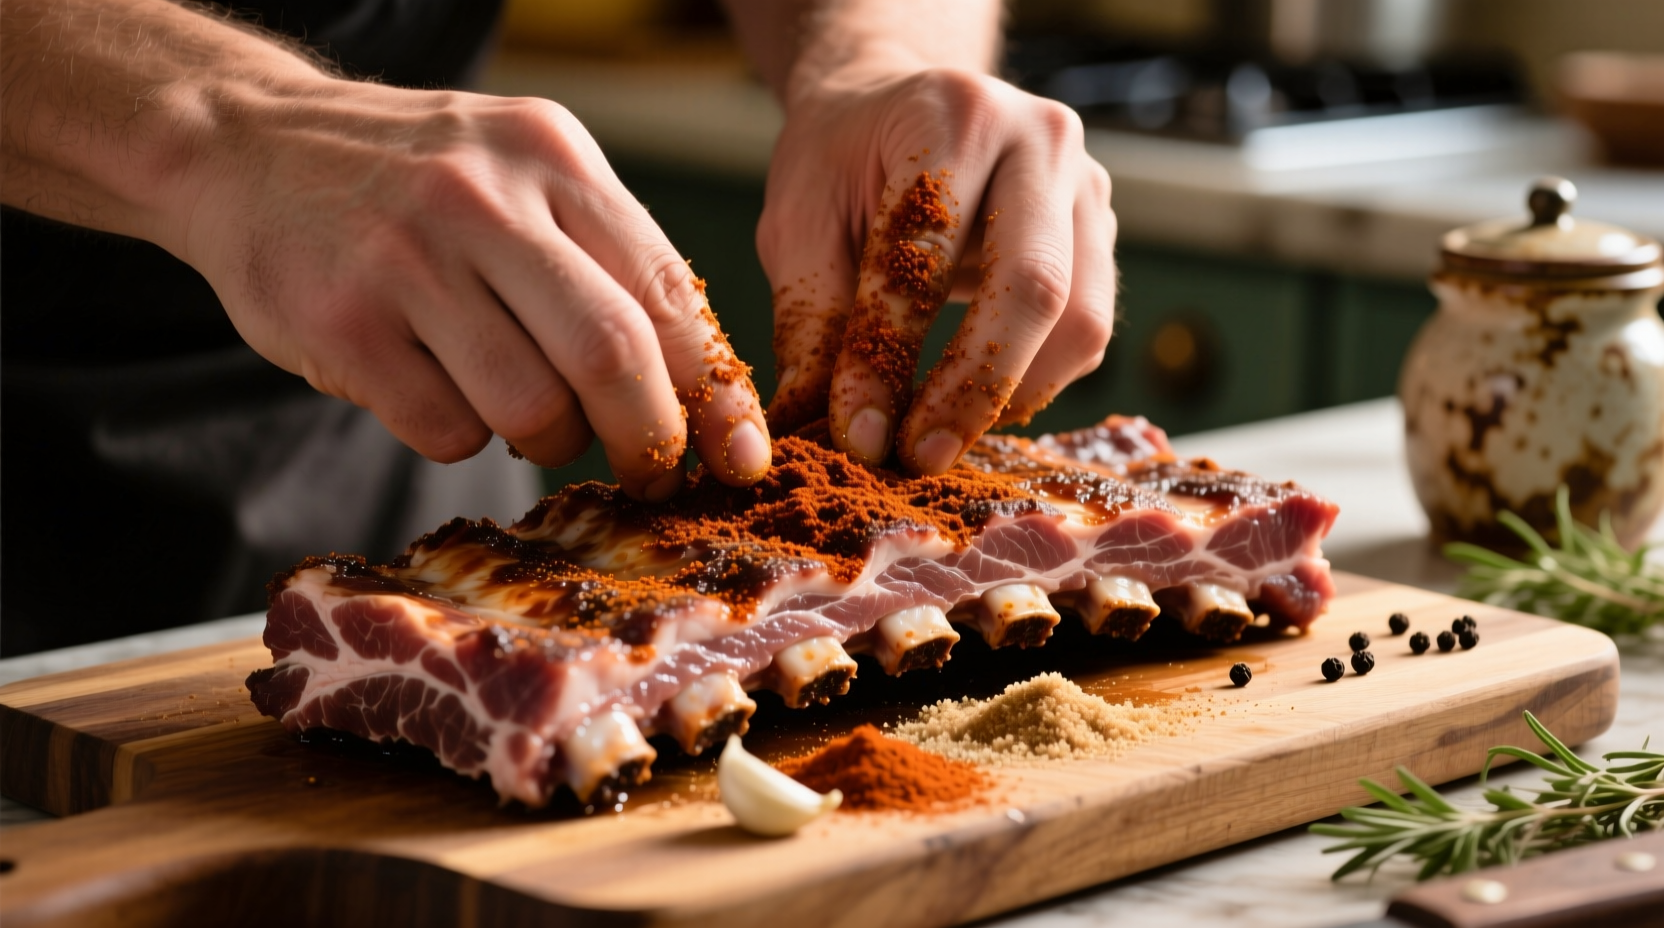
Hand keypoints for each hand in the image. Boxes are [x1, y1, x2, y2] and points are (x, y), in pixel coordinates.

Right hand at [0, 0, 769, 500]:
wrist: (246, 147)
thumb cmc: (416, 182)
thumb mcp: (524, 175)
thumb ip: (610, 258)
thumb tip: (705, 386)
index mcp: (552, 160)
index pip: (667, 290)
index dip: (713, 389)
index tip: (736, 451)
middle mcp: (483, 199)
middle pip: (611, 353)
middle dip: (648, 437)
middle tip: (650, 470)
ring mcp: (406, 261)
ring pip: (530, 406)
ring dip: (547, 441)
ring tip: (526, 413)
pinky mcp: (343, 326)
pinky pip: (445, 431)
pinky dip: (462, 438)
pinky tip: (441, 393)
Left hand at [760, 65, 1115, 473]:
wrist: (897, 105)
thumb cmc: (842, 161)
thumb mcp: (800, 221)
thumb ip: (813, 317)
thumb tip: (823, 428)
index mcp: (953, 116)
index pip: (925, 253)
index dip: (889, 351)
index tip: (858, 433)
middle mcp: (1040, 139)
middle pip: (1033, 285)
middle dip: (975, 387)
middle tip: (921, 457)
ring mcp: (1086, 185)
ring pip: (1080, 319)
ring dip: (1012, 394)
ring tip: (942, 437)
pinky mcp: (1103, 231)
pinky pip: (1087, 329)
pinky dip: (1033, 381)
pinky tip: (976, 404)